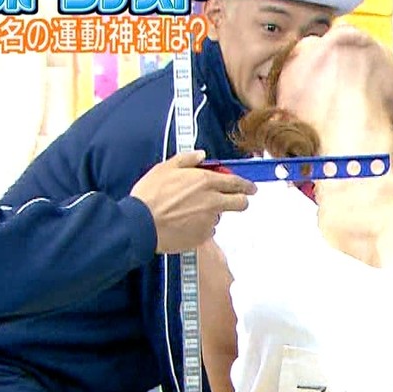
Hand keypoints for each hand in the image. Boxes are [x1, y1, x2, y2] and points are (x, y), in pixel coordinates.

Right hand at [130, 150, 257, 253]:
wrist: (141, 224)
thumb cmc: (150, 195)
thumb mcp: (165, 168)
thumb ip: (187, 160)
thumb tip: (201, 155)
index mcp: (205, 182)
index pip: (236, 183)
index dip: (246, 185)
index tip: (251, 188)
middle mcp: (212, 202)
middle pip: (240, 203)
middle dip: (241, 200)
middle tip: (236, 200)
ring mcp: (209, 221)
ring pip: (220, 216)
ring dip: (212, 213)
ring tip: (189, 211)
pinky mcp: (202, 236)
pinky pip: (208, 230)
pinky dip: (201, 226)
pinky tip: (184, 223)